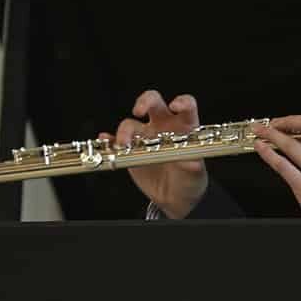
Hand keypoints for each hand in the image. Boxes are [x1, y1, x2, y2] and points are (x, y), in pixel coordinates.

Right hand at [109, 90, 207, 218]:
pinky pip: (116, 141)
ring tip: (124, 145)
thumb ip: (193, 167)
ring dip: (124, 131)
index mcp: (184, 126)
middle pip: (153, 103)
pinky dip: (109, 140)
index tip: (175, 106)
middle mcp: (163, 126)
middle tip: (139, 111)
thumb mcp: (195, 175)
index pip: (186, 105)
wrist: (176, 198)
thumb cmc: (189, 179)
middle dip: (145, 102)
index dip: (181, 102)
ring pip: (131, 124)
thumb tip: (192, 163)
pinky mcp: (131, 150)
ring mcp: (146, 136)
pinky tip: (106, 141)